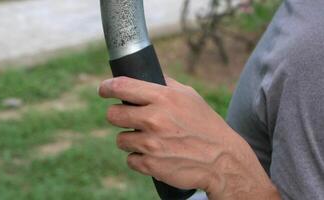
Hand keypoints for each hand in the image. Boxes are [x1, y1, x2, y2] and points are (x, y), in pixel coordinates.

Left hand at [99, 76, 279, 199]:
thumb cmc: (205, 124)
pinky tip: (155, 155)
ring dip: (131, 140)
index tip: (104, 89)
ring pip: (120, 139)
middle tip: (130, 118)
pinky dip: (139, 158)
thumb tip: (144, 76)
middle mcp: (154, 119)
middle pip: (113, 114)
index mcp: (163, 98)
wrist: (222, 160)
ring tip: (150, 140)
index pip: (121, 86)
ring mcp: (151, 144)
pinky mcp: (150, 165)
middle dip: (119, 115)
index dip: (107, 87)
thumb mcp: (189, 96)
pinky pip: (130, 159)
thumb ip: (164, 85)